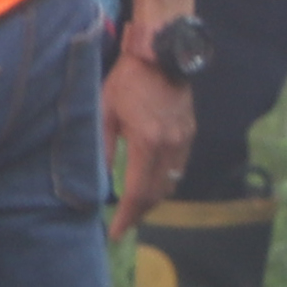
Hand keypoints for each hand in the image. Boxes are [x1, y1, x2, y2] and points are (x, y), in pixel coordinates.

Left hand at [101, 52, 192, 235]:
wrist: (161, 54)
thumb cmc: (127, 80)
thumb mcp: (104, 112)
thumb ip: (102, 147)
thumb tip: (96, 179)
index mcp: (147, 142)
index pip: (136, 192)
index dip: (127, 216)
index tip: (116, 232)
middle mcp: (171, 146)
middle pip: (157, 193)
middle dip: (139, 213)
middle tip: (122, 225)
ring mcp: (184, 140)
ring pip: (171, 183)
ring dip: (153, 200)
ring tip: (133, 208)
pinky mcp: (190, 133)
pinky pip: (179, 168)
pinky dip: (165, 182)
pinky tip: (149, 184)